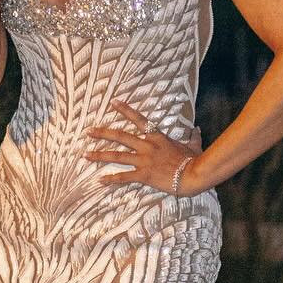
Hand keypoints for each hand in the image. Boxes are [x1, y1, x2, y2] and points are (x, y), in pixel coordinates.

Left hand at [85, 101, 202, 195]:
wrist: (193, 174)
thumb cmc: (194, 159)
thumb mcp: (193, 145)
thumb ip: (192, 137)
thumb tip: (196, 130)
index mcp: (157, 136)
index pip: (138, 119)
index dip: (125, 110)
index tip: (112, 102)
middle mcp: (146, 146)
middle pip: (120, 136)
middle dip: (102, 133)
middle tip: (88, 131)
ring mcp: (144, 160)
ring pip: (117, 156)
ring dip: (100, 155)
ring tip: (85, 154)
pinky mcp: (143, 175)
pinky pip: (124, 177)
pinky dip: (111, 179)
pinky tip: (100, 180)